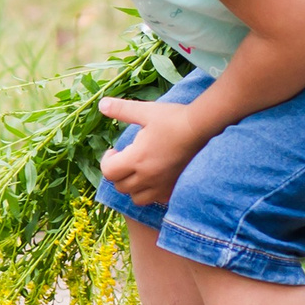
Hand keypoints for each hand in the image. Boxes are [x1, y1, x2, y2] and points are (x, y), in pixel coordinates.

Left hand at [96, 97, 214, 207]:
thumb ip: (121, 110)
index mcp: (136, 159)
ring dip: (133, 187)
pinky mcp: (175, 188)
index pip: (108, 172)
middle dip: (118, 174)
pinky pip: (158, 200)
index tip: (115, 151)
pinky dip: (152, 193)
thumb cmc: (173, 118)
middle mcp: (147, 176)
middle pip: (120, 187)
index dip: (107, 161)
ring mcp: (162, 185)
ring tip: (139, 171)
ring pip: (137, 198)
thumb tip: (101, 104)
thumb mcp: (145, 111)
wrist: (203, 128)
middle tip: (127, 159)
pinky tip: (156, 178)